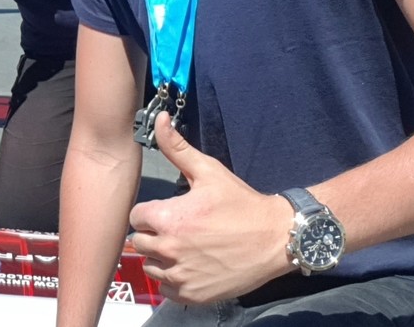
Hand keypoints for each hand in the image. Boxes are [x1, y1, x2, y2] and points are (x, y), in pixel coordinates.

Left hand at [127, 113, 291, 304]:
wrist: (276, 239)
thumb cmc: (242, 203)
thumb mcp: (209, 171)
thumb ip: (177, 148)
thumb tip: (160, 119)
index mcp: (168, 218)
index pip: (137, 217)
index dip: (151, 213)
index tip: (170, 213)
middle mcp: (169, 249)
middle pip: (140, 243)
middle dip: (154, 234)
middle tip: (179, 230)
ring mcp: (180, 275)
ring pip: (151, 267)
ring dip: (161, 258)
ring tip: (186, 248)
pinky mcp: (192, 294)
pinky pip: (166, 289)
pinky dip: (174, 280)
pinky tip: (192, 266)